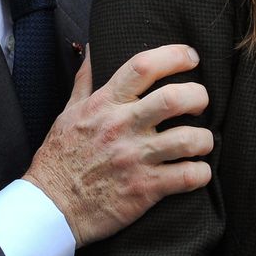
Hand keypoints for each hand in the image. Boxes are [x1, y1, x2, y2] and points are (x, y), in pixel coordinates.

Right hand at [23, 44, 212, 244]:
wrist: (51, 207)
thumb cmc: (60, 157)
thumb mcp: (68, 112)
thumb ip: (85, 79)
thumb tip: (92, 48)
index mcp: (105, 104)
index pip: (143, 66)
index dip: (174, 56)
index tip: (191, 57)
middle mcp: (122, 127)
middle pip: (174, 99)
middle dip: (198, 96)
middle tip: (201, 103)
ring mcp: (135, 158)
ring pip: (188, 139)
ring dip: (204, 139)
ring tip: (202, 141)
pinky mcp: (145, 189)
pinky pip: (188, 177)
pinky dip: (201, 173)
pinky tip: (198, 170)